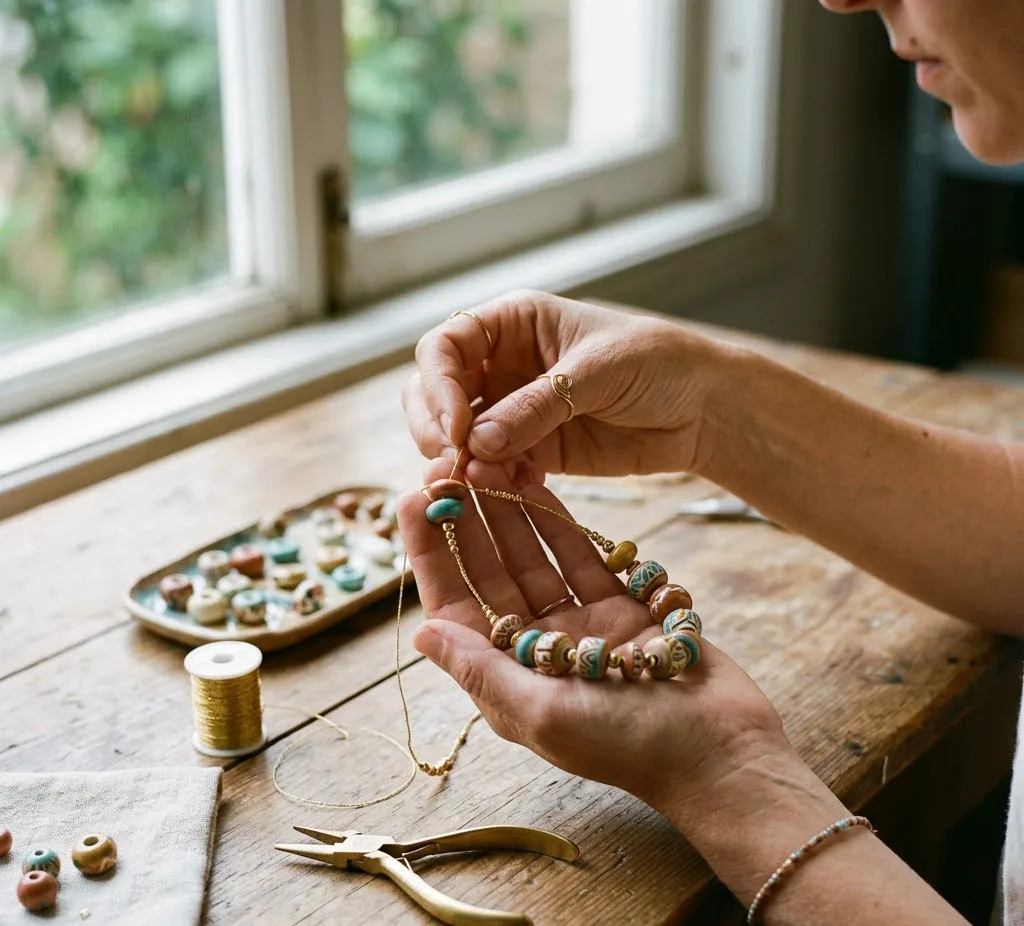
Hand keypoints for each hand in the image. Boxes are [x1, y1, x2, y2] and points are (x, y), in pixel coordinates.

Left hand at [397, 457, 789, 816]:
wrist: (723, 752)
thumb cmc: (629, 746)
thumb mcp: (541, 712)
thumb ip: (481, 670)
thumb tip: (420, 633)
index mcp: (507, 678)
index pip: (456, 606)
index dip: (431, 554)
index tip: (412, 500)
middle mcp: (537, 650)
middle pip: (492, 574)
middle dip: (470, 522)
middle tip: (453, 465)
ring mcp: (581, 626)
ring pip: (536, 559)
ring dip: (512, 514)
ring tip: (492, 462)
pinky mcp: (622, 610)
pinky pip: (584, 559)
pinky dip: (562, 524)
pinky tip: (540, 486)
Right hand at [404, 290, 734, 476]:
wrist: (703, 408)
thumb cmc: (657, 362)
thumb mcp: (596, 372)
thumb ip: (537, 405)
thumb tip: (475, 443)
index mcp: (513, 324)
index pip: (445, 347)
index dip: (439, 385)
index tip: (457, 426)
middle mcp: (503, 365)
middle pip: (433, 393)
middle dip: (434, 426)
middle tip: (453, 461)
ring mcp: (513, 411)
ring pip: (455, 436)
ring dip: (457, 460)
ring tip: (475, 482)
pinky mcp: (533, 452)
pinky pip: (492, 468)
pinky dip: (490, 482)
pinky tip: (507, 491)